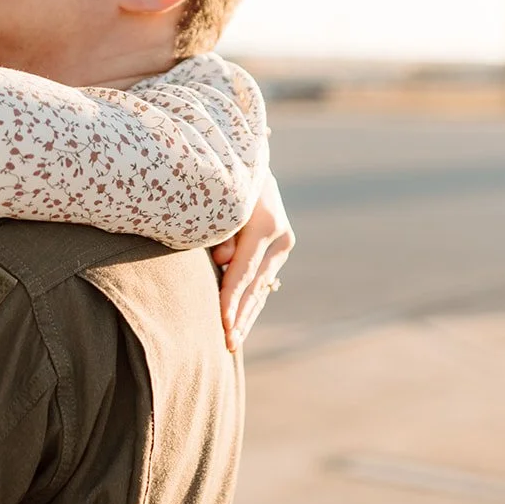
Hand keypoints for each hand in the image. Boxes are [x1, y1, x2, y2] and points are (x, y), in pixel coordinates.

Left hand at [212, 174, 294, 352]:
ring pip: (262, 288)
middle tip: (226, 344)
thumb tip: (224, 262)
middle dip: (239, 317)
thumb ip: (221, 231)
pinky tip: (240, 324)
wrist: (250, 159)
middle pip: (255, 286)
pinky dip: (249, 303)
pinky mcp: (279, 249)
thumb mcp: (221, 198)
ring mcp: (283, 244)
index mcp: (266, 223)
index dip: (230, 299)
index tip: (221, 324)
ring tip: (231, 343)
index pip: (244, 271)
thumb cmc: (225, 177)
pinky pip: (261, 282)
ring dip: (246, 316)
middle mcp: (281, 237)